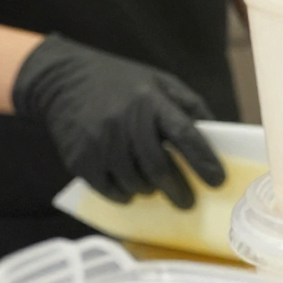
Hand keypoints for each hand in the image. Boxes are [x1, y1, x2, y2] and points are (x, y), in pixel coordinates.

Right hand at [12, 35, 225, 208]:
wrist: (65, 80)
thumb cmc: (123, 83)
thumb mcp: (161, 83)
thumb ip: (189, 107)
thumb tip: (215, 138)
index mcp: (152, 101)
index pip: (185, 135)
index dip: (203, 161)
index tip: (218, 181)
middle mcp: (126, 122)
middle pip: (159, 167)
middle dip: (178, 189)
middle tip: (188, 202)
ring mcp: (101, 142)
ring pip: (134, 182)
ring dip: (150, 191)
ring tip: (155, 188)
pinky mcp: (80, 159)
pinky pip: (108, 189)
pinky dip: (124, 196)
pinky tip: (130, 192)